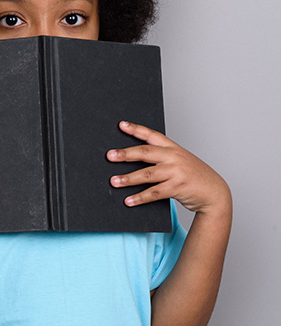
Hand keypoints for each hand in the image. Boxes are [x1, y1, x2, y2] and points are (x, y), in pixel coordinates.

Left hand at [107, 121, 230, 217]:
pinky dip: (140, 197)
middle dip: (126, 154)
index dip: (136, 129)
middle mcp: (174, 157)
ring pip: (147, 174)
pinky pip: (155, 192)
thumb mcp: (180, 161)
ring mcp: (176, 172)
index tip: (121, 125)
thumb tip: (133, 158)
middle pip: (145, 152)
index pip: (152, 135)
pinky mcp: (178, 187)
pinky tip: (128, 200)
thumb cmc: (193, 176)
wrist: (215, 193)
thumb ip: (161, 158)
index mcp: (173, 148)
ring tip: (114, 181)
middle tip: (110, 156)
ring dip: (128, 179)